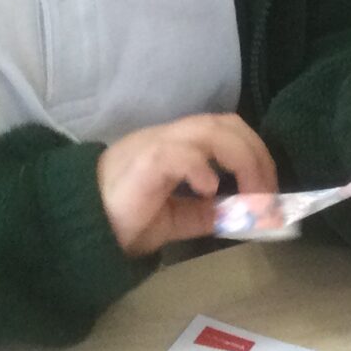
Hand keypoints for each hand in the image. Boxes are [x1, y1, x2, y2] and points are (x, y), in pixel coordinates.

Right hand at [97, 114, 279, 257]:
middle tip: (268, 196)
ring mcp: (156, 145)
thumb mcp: (176, 218)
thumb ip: (206, 213)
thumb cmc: (122, 219)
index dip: (256, 154)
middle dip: (257, 156)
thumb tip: (243, 215)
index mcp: (179, 146)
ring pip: (210, 130)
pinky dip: (202, 167)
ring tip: (252, 197)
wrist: (79, 226)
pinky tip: (210, 191)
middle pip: (226, 124)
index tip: (270, 192)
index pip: (227, 130)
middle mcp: (170, 137)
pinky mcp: (144, 161)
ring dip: (242, 162)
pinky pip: (179, 152)